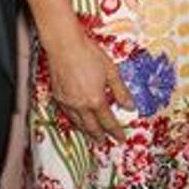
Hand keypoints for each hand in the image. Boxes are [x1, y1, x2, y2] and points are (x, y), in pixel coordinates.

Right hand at [43, 29, 134, 144]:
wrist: (64, 45)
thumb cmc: (89, 54)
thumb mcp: (111, 71)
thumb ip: (121, 91)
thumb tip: (130, 107)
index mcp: (95, 100)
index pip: (108, 121)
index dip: (115, 131)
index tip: (120, 138)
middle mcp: (80, 105)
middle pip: (91, 127)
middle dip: (99, 136)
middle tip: (105, 143)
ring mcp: (67, 102)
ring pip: (77, 123)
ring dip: (86, 131)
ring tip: (92, 136)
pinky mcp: (58, 97)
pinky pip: (67, 115)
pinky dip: (75, 121)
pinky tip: (77, 120)